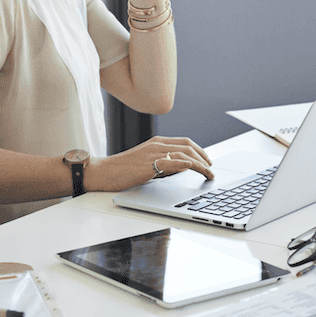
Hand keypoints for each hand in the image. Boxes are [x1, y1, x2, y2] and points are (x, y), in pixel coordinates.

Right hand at [87, 136, 213, 191]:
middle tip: (212, 168)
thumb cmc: (123, 170)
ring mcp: (152, 153)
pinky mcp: (148, 164)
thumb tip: (182, 168)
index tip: (208, 160)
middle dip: (204, 156)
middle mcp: (156, 144)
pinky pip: (171, 161)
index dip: (200, 150)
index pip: (185, 142)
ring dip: (200, 164)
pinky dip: (185, 164)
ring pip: (184, 154)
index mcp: (156, 142)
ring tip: (208, 174)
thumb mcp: (146, 163)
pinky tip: (193, 168)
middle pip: (188, 146)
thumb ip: (163, 163)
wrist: (103, 171)